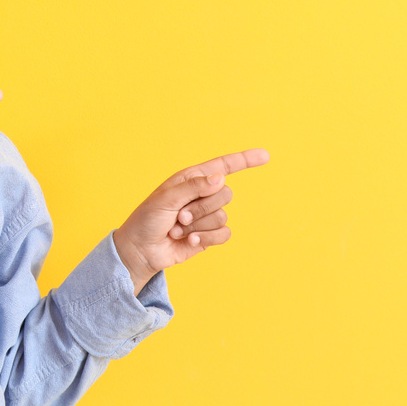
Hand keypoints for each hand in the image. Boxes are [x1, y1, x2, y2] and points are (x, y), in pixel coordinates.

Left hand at [112, 148, 269, 293]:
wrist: (141, 250)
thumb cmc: (147, 220)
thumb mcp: (166, 198)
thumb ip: (193, 187)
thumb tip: (220, 178)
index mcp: (191, 179)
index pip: (223, 166)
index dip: (245, 160)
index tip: (265, 155)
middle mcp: (202, 195)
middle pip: (225, 194)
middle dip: (201, 208)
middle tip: (178, 216)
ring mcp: (206, 216)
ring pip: (223, 216)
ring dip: (198, 226)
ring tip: (177, 229)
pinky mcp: (208, 235)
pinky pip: (224, 234)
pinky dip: (205, 238)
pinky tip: (188, 241)